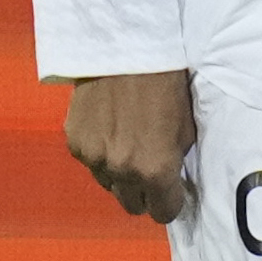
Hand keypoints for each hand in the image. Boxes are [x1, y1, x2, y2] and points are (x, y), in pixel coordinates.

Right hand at [64, 69, 198, 223]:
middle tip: (149, 169)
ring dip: (119, 173)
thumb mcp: (186, 129)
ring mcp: (95, 159)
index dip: (169, 202)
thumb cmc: (165, 83)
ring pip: (108, 184)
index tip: (170, 191)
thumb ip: (175, 162)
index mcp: (156, 170)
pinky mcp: (75, 143)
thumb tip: (171, 181)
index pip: (163, 212)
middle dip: (143, 193)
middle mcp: (123, 171)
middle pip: (132, 206)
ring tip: (128, 141)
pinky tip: (110, 127)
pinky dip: (100, 152)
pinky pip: (90, 162)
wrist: (126, 48)